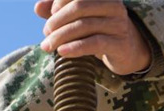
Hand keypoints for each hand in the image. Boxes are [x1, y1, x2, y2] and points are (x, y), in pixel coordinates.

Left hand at [34, 0, 151, 75]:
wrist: (126, 51)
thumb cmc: (98, 31)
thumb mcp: (78, 19)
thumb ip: (58, 11)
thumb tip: (37, 8)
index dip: (59, 2)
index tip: (50, 15)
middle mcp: (113, 5)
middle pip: (79, 7)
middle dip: (57, 20)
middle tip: (46, 34)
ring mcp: (118, 24)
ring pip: (84, 26)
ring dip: (61, 36)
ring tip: (48, 46)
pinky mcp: (120, 44)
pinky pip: (94, 43)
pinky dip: (75, 47)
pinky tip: (62, 52)